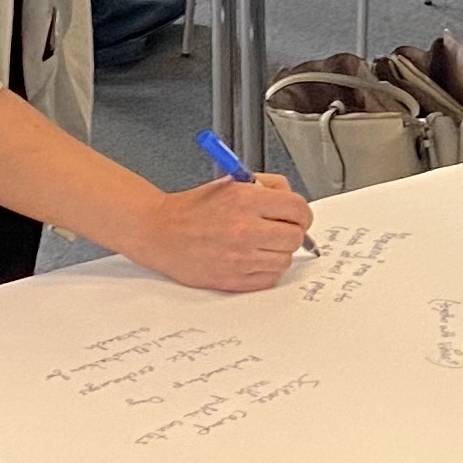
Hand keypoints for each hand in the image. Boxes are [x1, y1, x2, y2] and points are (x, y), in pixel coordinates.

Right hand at [126, 175, 312, 291]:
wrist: (161, 233)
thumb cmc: (193, 209)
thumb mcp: (231, 183)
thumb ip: (266, 186)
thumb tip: (291, 198)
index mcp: (246, 201)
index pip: (298, 209)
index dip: (301, 213)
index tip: (297, 215)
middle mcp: (245, 229)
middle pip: (295, 237)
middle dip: (291, 232)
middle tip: (279, 229)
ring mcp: (240, 258)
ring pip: (285, 260)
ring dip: (278, 252)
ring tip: (260, 244)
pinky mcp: (235, 280)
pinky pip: (270, 278)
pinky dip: (266, 270)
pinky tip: (251, 258)